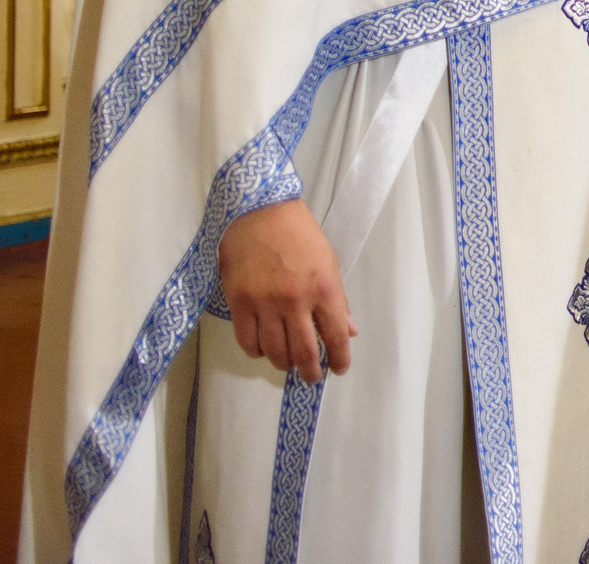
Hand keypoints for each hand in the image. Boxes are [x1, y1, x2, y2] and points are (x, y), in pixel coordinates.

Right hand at [217, 199, 354, 382]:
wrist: (259, 212)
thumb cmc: (299, 233)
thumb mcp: (329, 261)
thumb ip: (338, 299)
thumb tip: (349, 330)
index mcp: (324, 288)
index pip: (336, 336)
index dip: (339, 359)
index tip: (338, 368)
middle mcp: (296, 300)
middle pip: (304, 352)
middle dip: (311, 371)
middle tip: (312, 376)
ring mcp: (265, 303)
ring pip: (275, 352)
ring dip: (284, 364)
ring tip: (288, 363)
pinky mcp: (239, 302)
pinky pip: (248, 342)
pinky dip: (257, 352)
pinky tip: (263, 348)